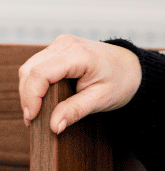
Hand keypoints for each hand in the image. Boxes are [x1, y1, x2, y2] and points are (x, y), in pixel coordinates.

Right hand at [18, 35, 141, 133]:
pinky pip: (36, 66)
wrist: (131, 67)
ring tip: (39, 112)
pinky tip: (42, 99)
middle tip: (34, 120)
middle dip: (28, 97)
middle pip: (30, 70)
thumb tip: (53, 126)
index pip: (41, 73)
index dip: (31, 97)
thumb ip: (75, 111)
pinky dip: (34, 84)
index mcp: (79, 54)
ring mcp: (61, 44)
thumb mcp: (101, 99)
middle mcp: (66, 44)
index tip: (32, 118)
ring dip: (29, 91)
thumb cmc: (120, 81)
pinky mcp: (59, 49)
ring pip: (29, 68)